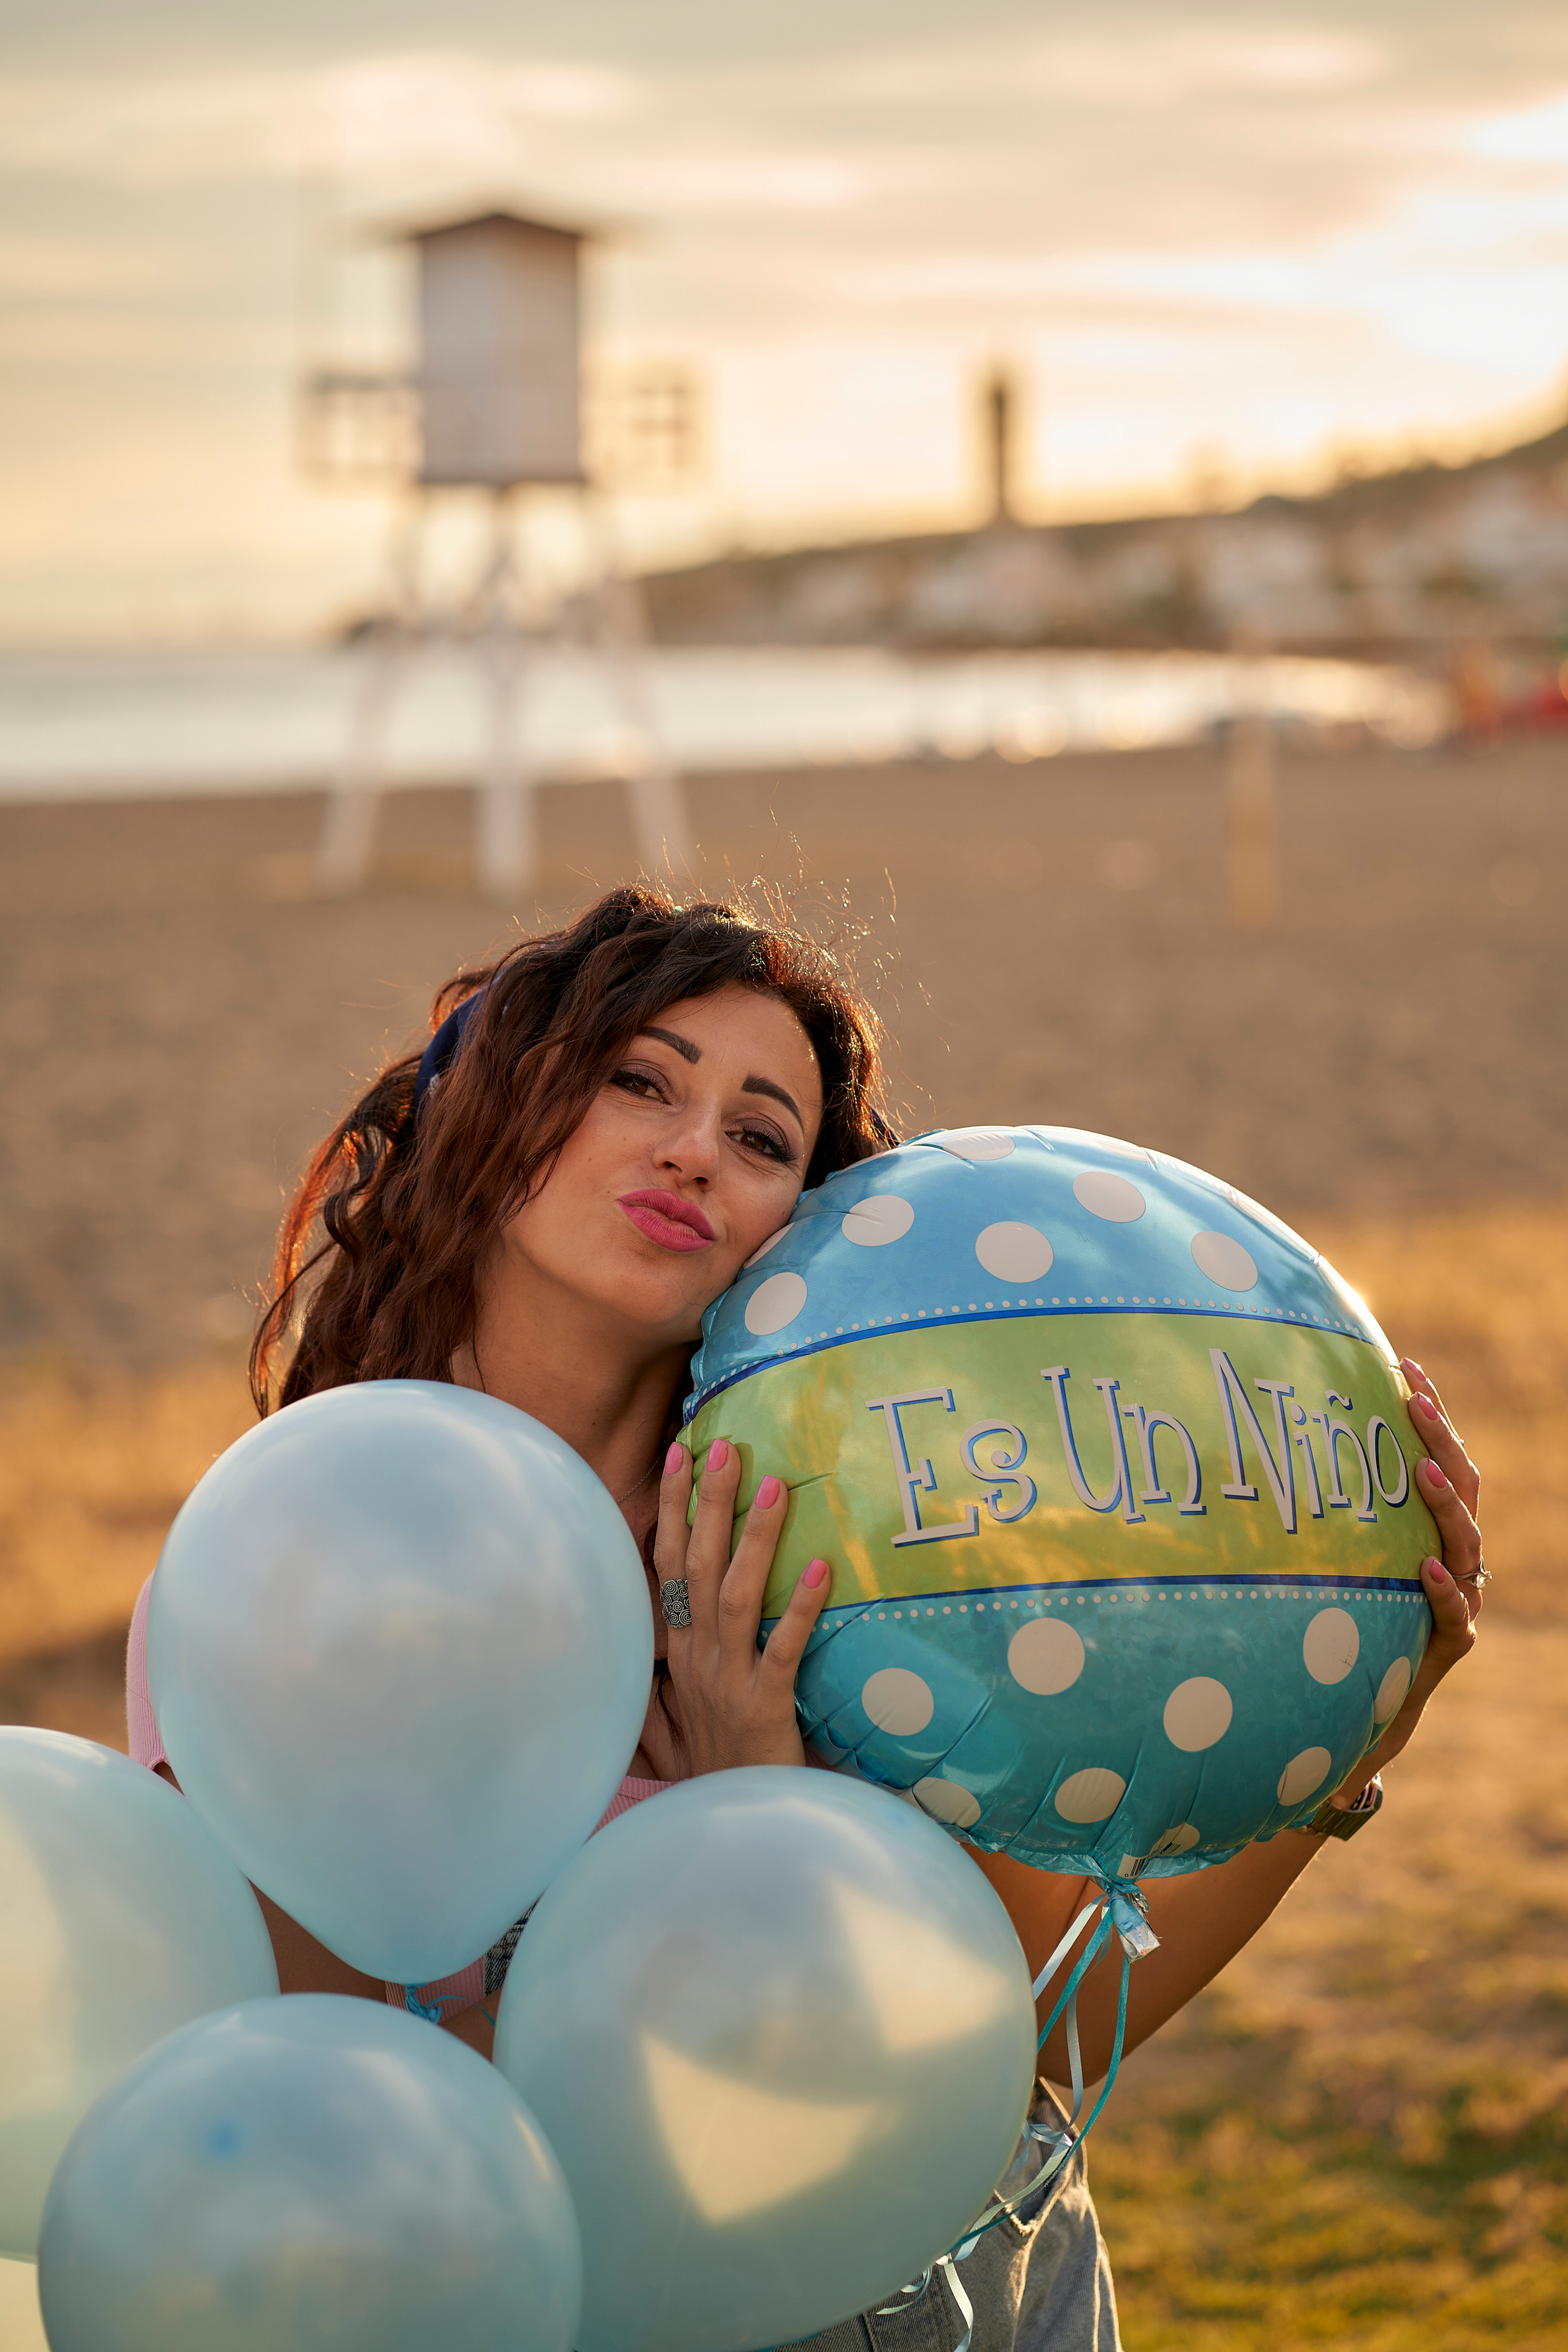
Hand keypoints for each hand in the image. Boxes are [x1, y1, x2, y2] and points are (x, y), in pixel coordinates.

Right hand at [639, 1438, 831, 1778]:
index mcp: (678, 1655)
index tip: (682, 1454)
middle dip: (709, 1504)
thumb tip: (663, 1633)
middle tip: (725, 1446)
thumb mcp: (678, 1721)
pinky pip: (783, 1650)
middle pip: (699, 1568)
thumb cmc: (715, 1772)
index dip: (676, 1510)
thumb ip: (670, 1675)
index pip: (670, 1568)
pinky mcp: (765, 1706)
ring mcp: (728, 1682)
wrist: (732, 1830)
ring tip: (775, 1486)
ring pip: (736, 1597)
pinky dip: (802, 1609)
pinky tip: (823, 1569)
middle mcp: (697, 1660)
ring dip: (754, 1540)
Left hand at [1332, 1356, 1481, 1804]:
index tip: (1406, 1364)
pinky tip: (1423, 1567)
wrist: (1354, 1708)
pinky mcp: (1449, 1645)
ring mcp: (1459, 1600)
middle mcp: (1452, 1557)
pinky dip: (1442, 1589)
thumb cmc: (1335, 1618)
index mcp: (1428, 1527)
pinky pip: (1457, 1614)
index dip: (1431, 1411)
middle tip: (1413, 1399)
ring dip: (1445, 1504)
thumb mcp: (1322, 1556)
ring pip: (1470, 1545)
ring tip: (1419, 1472)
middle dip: (1442, 1438)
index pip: (1440, 1457)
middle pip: (1463, 1488)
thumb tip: (1243, 1440)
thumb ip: (1307, 1511)